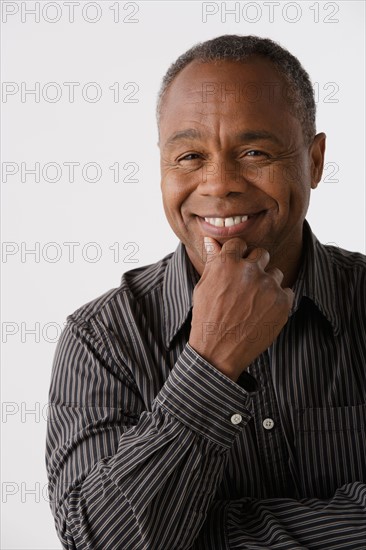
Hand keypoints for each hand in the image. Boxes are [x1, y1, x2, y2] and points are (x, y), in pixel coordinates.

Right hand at [188, 236, 293, 380]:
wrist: (218, 352)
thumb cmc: (207, 318)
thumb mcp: (203, 287)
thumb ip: (213, 261)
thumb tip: (211, 240)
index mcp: (227, 262)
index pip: (239, 243)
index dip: (238, 256)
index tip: (236, 268)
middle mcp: (250, 270)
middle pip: (262, 254)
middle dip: (255, 266)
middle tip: (246, 287)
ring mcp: (268, 286)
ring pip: (275, 273)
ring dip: (267, 284)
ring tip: (254, 303)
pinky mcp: (283, 302)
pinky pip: (286, 292)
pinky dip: (277, 300)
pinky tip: (263, 313)